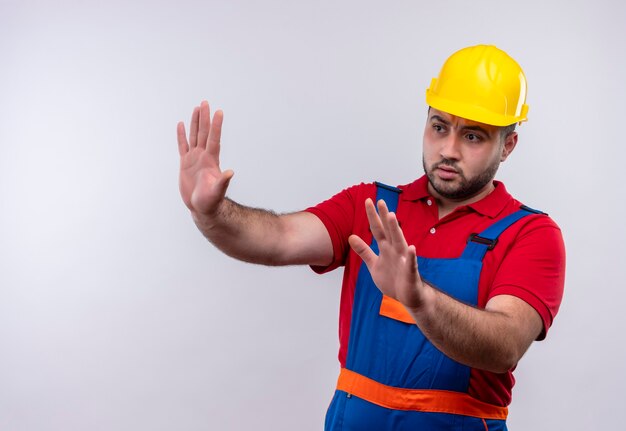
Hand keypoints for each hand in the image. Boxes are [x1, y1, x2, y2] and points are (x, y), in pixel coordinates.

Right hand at [177, 101, 233, 215]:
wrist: (202, 208)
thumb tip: (230, 173)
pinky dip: (182, 136)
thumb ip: (223, 182)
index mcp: (211, 161)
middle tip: (205, 102)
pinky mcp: (185, 164)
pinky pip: (183, 146)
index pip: (214, 139)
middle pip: (203, 133)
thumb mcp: (217, 192)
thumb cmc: (211, 202)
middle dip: (204, 118)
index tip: (219, 112)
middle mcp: (204, 156)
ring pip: (194, 136)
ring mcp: (194, 159)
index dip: (216, 126)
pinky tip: (181, 124)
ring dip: (195, 122)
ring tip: (197, 108)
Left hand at [348, 199, 425, 309]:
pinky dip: (411, 257)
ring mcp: (404, 260)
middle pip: (389, 231)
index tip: (368, 200)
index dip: (373, 216)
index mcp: (386, 248)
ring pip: (399, 242)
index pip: (378, 229)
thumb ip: (364, 251)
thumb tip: (351, 237)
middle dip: (384, 216)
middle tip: (380, 201)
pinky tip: (412, 248)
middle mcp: (395, 250)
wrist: (408, 298)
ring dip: (395, 229)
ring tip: (391, 216)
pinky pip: (411, 264)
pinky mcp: (411, 273)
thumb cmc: (393, 279)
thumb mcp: (373, 264)